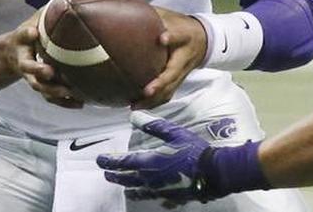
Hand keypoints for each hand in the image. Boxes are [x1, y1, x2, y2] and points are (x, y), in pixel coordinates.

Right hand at [12, 10, 84, 108]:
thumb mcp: (34, 18)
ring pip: (40, 87)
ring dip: (53, 91)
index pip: (22, 36)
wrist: (10, 55)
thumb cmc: (29, 33)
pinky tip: (81, 103)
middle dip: (37, 71)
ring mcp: (31, 76)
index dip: (27, 35)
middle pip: (28, 68)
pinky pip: (50, 97)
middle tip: (49, 72)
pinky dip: (64, 102)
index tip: (33, 33)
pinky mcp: (41, 86)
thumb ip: (49, 11)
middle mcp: (24, 61)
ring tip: (70, 93)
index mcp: (21, 42)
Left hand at [98, 112, 214, 202]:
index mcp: (149, 163)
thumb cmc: (193, 151)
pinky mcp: (169, 197)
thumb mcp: (173, 133)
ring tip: (124, 186)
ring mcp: (159, 190)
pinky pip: (153, 197)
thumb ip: (153, 126)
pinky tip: (149, 193)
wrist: (213, 173)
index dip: (109, 161)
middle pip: (127, 179)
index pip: (122, 163)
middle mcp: (150, 179)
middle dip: (115, 176)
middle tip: (106, 173)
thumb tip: (133, 116)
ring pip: (138, 190)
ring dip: (128, 187)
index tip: (99, 159)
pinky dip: (147, 194)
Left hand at [132, 7, 206, 109]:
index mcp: (184, 37)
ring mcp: (183, 73)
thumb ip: (151, 13)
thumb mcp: (170, 15)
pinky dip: (153, 103)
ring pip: (170, 89)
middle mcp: (185, 58)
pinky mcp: (178, 81)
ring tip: (135, 105)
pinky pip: (167, 95)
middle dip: (161, 83)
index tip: (163, 38)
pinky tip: (137, 106)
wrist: (204, 40)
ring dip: (154, 99)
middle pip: (174, 73)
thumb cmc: (182, 26)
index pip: (179, 36)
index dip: (172, 36)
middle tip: (147, 91)